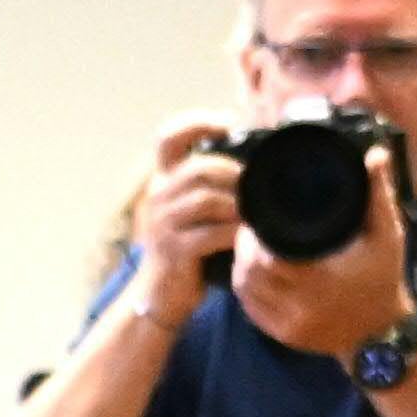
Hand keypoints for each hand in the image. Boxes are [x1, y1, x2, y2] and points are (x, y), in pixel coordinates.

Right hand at [125, 115, 242, 318]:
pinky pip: (210, 234)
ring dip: (238, 204)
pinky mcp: (174, 250)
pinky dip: (234, 233)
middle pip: (199, 168)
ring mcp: (163, 224)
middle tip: (258, 182)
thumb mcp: (190, 209)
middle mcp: (159, 195)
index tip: (230, 123)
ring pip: (205, 199)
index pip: (168, 136)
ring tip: (257, 211)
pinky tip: (247, 236)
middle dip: (234, 172)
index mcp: (163, 179)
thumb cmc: (185, 247)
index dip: (198, 122)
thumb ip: (209, 184)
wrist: (160, 294)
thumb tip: (251, 159)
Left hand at [231, 136, 414, 365]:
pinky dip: (247, 290)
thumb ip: (378, 194)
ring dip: (241, 267)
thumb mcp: (388, 234)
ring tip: (247, 247)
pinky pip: (252, 312)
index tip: (256, 219)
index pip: (268, 256)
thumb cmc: (385, 277)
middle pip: (251, 274)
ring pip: (246, 293)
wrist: (383, 331)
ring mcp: (291, 326)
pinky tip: (250, 273)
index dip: (255, 237)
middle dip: (244, 249)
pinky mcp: (286, 337)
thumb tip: (374, 154)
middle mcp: (302, 307)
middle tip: (248, 229)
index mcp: (322, 279)